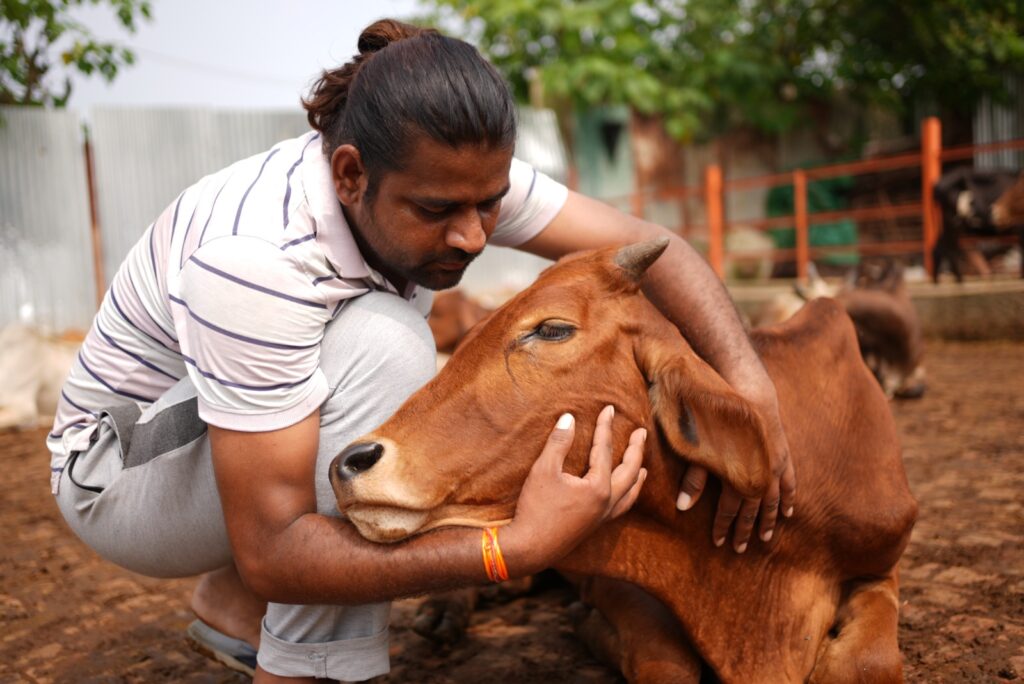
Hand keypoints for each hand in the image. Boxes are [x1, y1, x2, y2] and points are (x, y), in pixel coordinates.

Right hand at [503, 405, 646, 572]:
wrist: (528, 548)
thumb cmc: (535, 508)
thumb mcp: (543, 470)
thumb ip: (559, 442)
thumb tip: (570, 418)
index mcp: (598, 487)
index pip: (605, 450)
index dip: (605, 427)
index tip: (609, 409)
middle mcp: (607, 502)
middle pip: (630, 472)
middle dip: (636, 450)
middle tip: (642, 433)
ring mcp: (603, 517)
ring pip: (630, 494)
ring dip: (637, 476)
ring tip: (643, 467)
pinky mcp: (594, 526)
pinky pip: (621, 508)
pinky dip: (628, 496)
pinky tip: (621, 495)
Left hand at [676, 392, 795, 552]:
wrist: (745, 388)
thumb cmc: (716, 417)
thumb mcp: (700, 447)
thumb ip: (694, 478)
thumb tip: (682, 507)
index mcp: (739, 474)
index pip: (729, 510)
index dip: (723, 527)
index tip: (718, 542)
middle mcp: (760, 474)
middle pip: (752, 510)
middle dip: (744, 530)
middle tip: (739, 550)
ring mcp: (774, 465)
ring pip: (773, 501)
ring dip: (768, 520)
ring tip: (765, 538)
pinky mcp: (783, 453)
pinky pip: (789, 482)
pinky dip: (788, 499)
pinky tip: (788, 512)